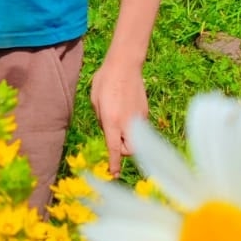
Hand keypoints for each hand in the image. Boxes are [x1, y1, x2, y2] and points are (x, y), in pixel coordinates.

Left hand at [89, 57, 147, 175]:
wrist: (125, 64)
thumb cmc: (105, 81)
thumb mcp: (95, 101)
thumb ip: (101, 120)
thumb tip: (108, 131)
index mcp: (112, 121)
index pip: (114, 149)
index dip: (114, 164)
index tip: (113, 175)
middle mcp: (128, 122)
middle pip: (131, 150)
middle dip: (124, 151)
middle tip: (115, 141)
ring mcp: (139, 118)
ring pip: (137, 140)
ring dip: (129, 139)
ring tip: (119, 122)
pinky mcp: (145, 112)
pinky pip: (140, 128)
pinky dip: (133, 127)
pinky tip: (126, 111)